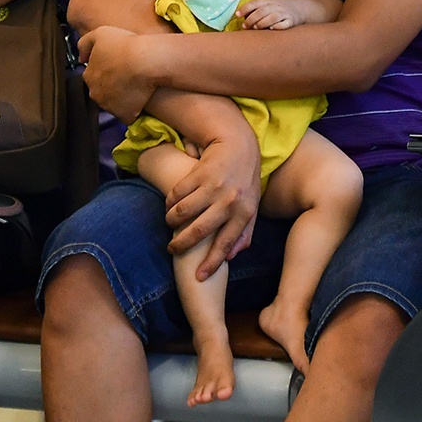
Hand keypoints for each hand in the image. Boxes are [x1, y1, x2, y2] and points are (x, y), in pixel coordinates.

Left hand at [78, 25, 158, 118]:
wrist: (146, 61)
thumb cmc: (124, 44)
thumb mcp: (100, 34)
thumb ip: (84, 44)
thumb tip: (80, 57)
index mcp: (89, 76)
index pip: (93, 75)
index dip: (105, 70)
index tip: (117, 64)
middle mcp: (96, 94)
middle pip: (102, 91)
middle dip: (111, 85)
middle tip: (127, 75)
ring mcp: (110, 106)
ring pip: (114, 103)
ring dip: (121, 97)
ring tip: (135, 85)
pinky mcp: (125, 115)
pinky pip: (127, 114)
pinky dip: (132, 109)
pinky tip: (140, 97)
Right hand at [163, 131, 263, 276]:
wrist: (239, 144)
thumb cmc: (245, 180)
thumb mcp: (251, 206)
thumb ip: (244, 232)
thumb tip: (230, 257)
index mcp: (244, 212)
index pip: (226, 243)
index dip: (211, 263)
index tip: (198, 276)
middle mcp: (229, 201)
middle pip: (199, 231)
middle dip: (181, 245)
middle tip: (172, 249)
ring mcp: (213, 186)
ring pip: (183, 212)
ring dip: (171, 221)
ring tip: (170, 223)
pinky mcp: (199, 172)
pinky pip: (177, 194)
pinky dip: (170, 202)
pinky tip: (170, 205)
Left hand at [238, 0, 329, 29]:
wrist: (302, 7)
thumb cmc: (280, 8)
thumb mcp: (269, 3)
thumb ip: (257, 8)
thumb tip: (240, 15)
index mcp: (269, 0)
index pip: (255, 2)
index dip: (245, 8)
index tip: (237, 15)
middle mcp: (276, 6)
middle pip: (262, 11)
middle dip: (251, 19)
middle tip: (245, 26)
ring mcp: (284, 13)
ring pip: (272, 17)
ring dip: (262, 22)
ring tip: (256, 28)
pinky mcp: (292, 21)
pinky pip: (285, 24)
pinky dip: (278, 26)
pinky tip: (272, 29)